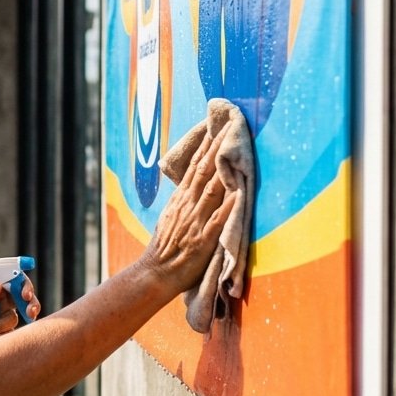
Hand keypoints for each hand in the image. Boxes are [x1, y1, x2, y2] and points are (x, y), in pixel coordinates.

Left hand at [0, 274, 41, 349]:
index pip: (16, 279)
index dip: (25, 286)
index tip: (25, 295)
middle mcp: (2, 297)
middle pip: (24, 298)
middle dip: (31, 305)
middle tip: (30, 312)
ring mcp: (1, 313)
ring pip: (13, 318)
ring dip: (1, 324)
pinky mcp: (0, 328)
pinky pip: (9, 332)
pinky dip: (1, 334)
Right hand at [141, 130, 234, 293]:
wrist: (155, 273)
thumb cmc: (165, 248)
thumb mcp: (170, 216)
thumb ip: (183, 200)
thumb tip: (194, 182)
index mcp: (181, 199)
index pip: (194, 166)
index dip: (206, 145)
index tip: (215, 125)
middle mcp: (188, 205)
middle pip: (204, 170)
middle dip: (217, 146)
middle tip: (229, 123)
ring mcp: (196, 221)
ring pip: (212, 188)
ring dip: (224, 166)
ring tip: (235, 145)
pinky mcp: (204, 239)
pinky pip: (219, 219)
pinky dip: (229, 204)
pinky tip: (240, 190)